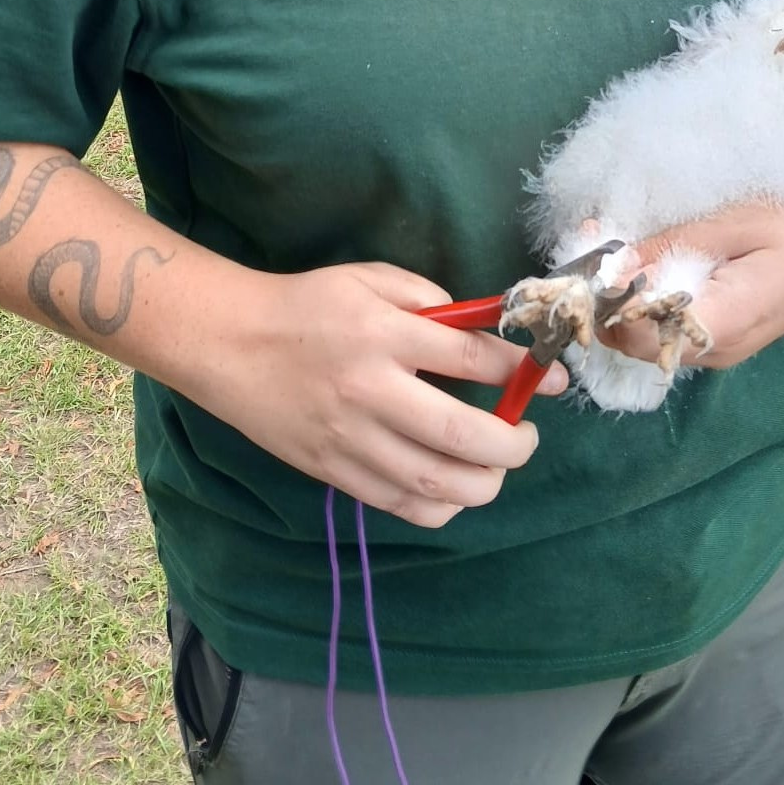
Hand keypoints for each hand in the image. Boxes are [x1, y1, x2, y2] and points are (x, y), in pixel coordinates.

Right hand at [182, 259, 565, 529]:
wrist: (230, 344)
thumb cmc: (306, 304)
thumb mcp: (369, 278)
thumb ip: (429, 300)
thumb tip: (483, 331)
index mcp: (385, 333)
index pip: (472, 357)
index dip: (521, 371)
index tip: (552, 379)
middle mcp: (372, 391)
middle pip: (464, 435)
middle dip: (514, 443)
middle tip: (527, 434)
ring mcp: (351, 439)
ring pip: (436, 483)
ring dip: (485, 483)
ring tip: (498, 467)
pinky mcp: (334, 472)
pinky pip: (401, 505)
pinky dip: (440, 506)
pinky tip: (455, 488)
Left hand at [598, 195, 783, 372]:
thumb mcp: (736, 220)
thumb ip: (672, 246)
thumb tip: (611, 263)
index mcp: (724, 326)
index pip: (635, 340)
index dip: (601, 301)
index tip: (590, 250)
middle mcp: (721, 350)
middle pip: (637, 342)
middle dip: (606, 293)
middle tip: (596, 231)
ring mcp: (727, 346)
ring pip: (651, 335)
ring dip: (626, 293)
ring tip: (615, 238)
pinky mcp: (730, 332)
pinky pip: (674, 324)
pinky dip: (651, 295)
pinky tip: (646, 256)